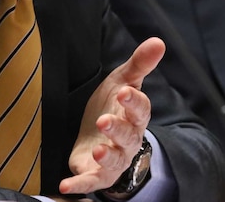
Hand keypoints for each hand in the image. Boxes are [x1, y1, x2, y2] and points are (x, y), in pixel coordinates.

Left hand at [58, 37, 164, 195]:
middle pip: (128, 136)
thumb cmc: (112, 106)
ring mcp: (113, 158)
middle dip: (117, 129)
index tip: (124, 91)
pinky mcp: (95, 174)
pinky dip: (79, 184)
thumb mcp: (122, 81)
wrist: (100, 136)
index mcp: (134, 115)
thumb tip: (159, 41)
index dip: (133, 101)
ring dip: (106, 157)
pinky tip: (65, 185)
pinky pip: (90, 181)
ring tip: (97, 151)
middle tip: (104, 120)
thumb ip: (139, 64)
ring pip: (114, 160)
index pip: (140, 109)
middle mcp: (127, 140)